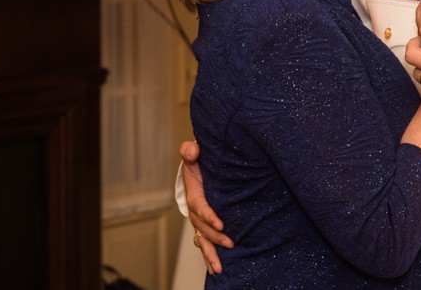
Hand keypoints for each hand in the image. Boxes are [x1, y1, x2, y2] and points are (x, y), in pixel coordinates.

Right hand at [180, 140, 233, 273]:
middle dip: (215, 238)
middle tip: (230, 243)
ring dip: (210, 253)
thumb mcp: (193, 153)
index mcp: (193, 195)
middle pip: (202, 228)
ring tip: (219, 267)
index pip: (200, 208)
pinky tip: (216, 269)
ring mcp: (199, 221)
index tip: (221, 224)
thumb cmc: (197, 162)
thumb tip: (193, 151)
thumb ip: (190, 151)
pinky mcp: (205, 226)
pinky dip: (208, 256)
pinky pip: (205, 243)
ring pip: (203, 240)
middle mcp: (195, 211)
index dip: (209, 216)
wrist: (197, 170)